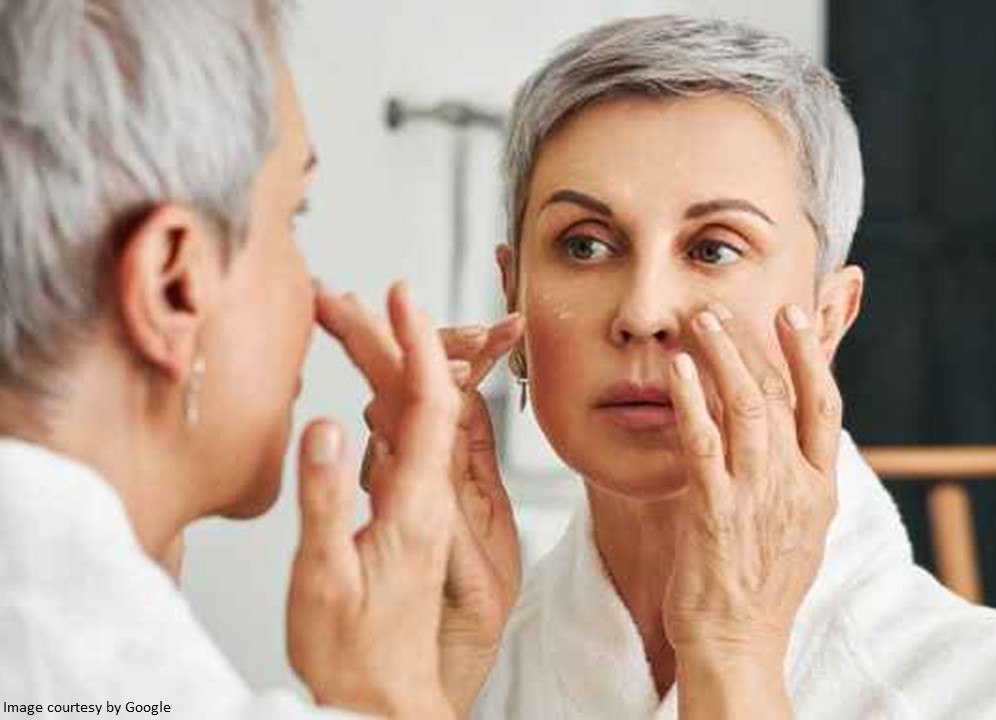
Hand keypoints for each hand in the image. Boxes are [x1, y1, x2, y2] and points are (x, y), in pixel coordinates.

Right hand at [316, 287, 523, 716]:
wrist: (380, 698)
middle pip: (419, 398)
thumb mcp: (326, 576)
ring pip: (410, 416)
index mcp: (418, 505)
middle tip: (340, 297)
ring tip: (346, 320)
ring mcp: (419, 504)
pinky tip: (364, 388)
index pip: (431, 404)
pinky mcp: (405, 515)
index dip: (418, 343)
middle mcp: (428, 496)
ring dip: (384, 363)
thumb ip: (328, 500)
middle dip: (385, 339)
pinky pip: (402, 444)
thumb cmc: (353, 651)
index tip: (400, 295)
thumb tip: (329, 424)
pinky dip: (382, 403)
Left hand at [664, 304, 841, 718]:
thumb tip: (782, 438)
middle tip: (725, 308)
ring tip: (700, 322)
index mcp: (820, 489)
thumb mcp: (798, 530)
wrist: (738, 645)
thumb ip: (793, 480)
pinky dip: (690, 400)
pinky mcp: (714, 512)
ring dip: (723, 356)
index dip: (810, 355)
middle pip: (781, 394)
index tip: (792, 315)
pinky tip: (677, 371)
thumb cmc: (759, 590)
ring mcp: (756, 497)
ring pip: (746, 406)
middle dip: (753, 343)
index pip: (824, 406)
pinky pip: (702, 442)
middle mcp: (795, 487)